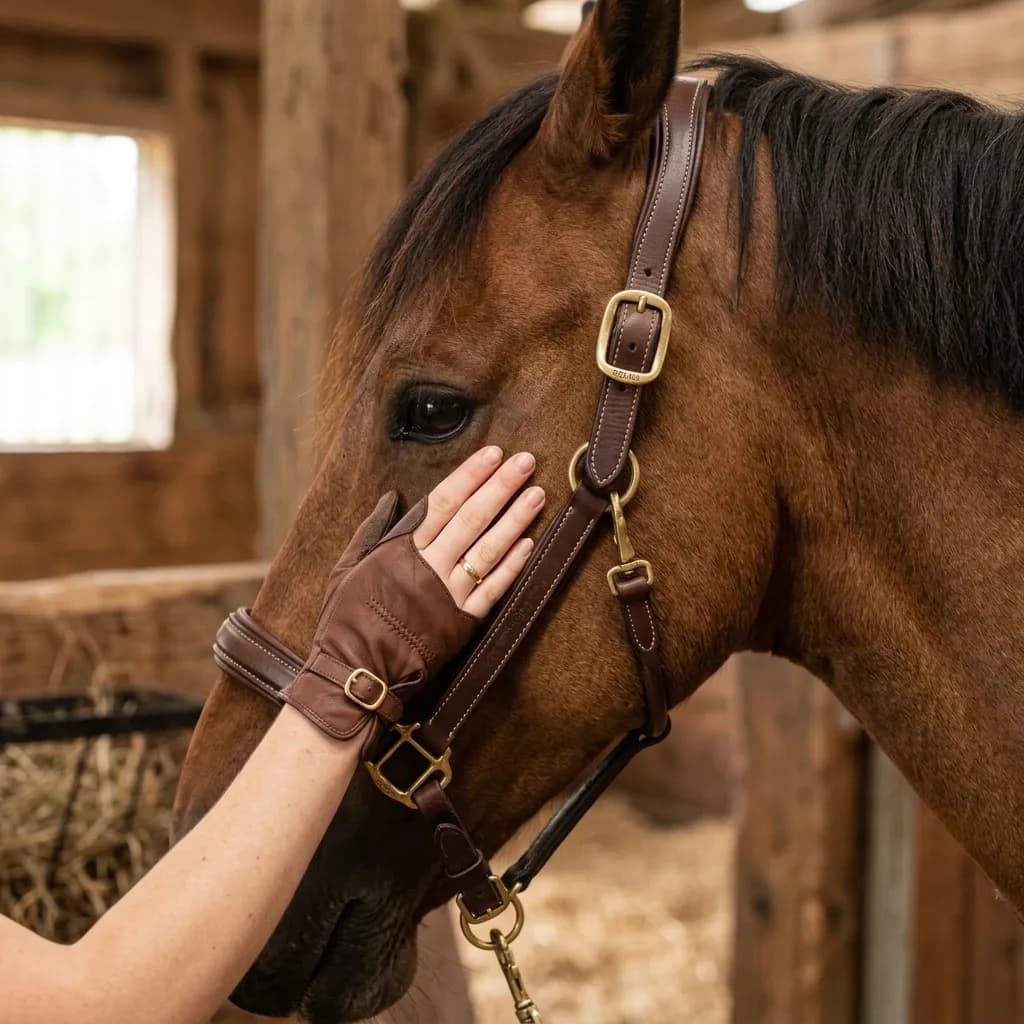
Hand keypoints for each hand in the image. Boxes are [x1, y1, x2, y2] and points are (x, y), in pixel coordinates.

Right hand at [282, 447, 543, 749]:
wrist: (355, 673)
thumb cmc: (346, 620)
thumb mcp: (348, 567)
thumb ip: (372, 530)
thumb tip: (391, 497)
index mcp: (401, 549)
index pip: (443, 502)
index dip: (470, 476)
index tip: (492, 454)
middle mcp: (429, 566)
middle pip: (472, 518)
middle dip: (500, 487)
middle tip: (526, 462)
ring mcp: (448, 594)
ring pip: (488, 549)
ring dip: (515, 520)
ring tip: (537, 495)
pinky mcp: (461, 622)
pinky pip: (492, 590)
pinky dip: (512, 567)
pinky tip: (529, 544)